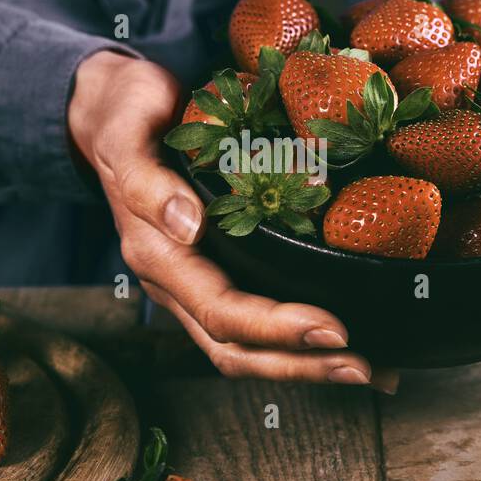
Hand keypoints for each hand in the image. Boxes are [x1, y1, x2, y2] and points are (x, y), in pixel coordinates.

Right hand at [68, 51, 397, 390]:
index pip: (221, 310)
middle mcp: (174, 282)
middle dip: (301, 364)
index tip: (333, 329)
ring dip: (305, 366)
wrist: (113, 110)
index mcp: (156, 254)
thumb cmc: (126, 115)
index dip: (277, 327)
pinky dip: (297, 343)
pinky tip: (343, 346)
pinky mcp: (213, 274)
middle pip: (236, 349)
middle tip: (363, 368)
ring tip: (367, 370)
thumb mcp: (127, 131)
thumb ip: (148, 180)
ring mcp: (192, 284)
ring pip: (245, 349)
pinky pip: (253, 324)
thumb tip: (187, 225)